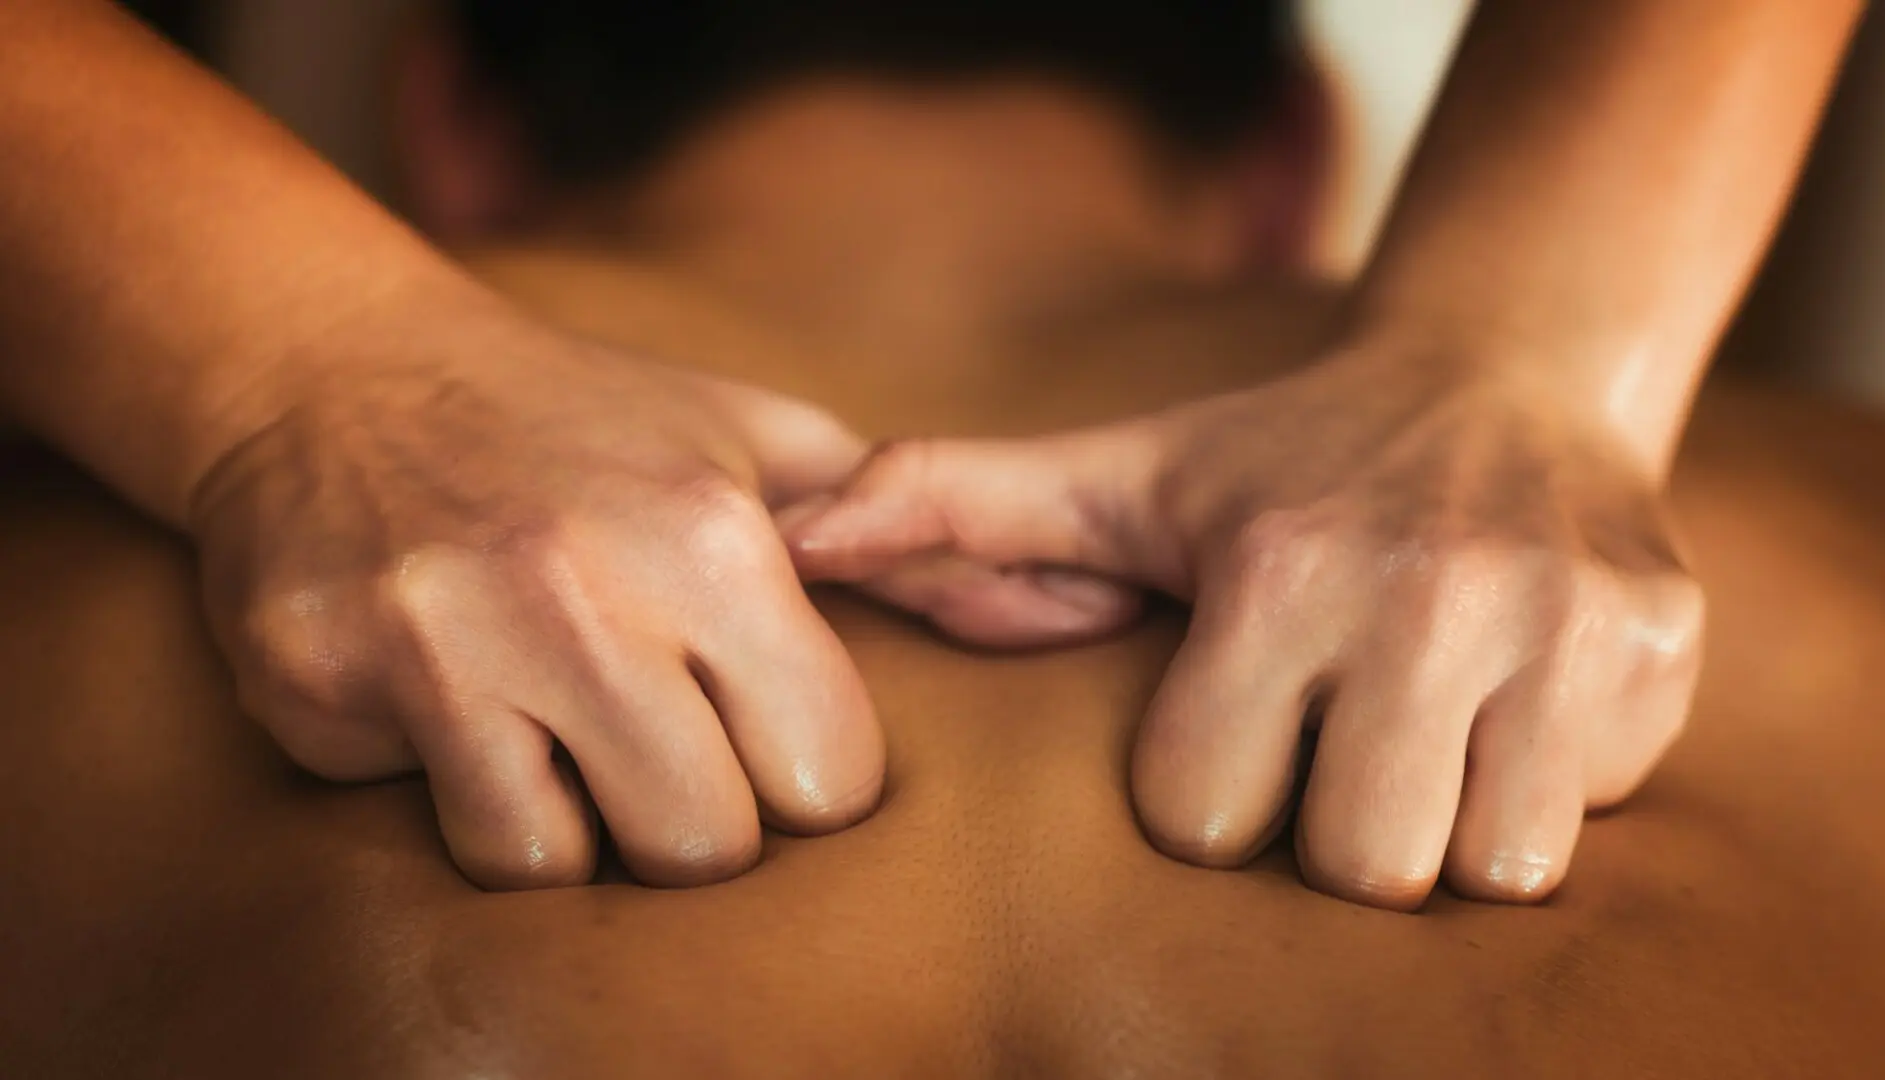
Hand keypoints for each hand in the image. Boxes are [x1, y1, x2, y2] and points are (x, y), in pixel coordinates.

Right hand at [189, 296, 1131, 889]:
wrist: (341, 369)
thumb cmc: (582, 420)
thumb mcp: (754, 434)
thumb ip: (888, 525)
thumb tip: (1039, 593)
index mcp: (714, 537)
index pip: (830, 777)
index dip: (807, 774)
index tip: (764, 734)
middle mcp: (583, 591)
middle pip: (708, 848)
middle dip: (702, 818)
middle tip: (664, 743)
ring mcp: (442, 642)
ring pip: (570, 867)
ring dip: (586, 824)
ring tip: (567, 729)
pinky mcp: (326, 684)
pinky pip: (455, 840)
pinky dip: (482, 808)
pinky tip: (470, 719)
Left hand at [784, 346, 1704, 908]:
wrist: (1511, 376)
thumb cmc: (1282, 460)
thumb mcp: (1117, 476)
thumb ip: (948, 504)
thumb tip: (791, 538)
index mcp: (1275, 568)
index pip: (1205, 817)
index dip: (1210, 787)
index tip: (1239, 715)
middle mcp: (1426, 594)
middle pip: (1355, 867)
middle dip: (1331, 823)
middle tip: (1340, 735)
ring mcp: (1562, 625)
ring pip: (1483, 868)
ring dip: (1442, 820)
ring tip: (1425, 725)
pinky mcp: (1662, 650)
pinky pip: (1589, 819)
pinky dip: (1544, 786)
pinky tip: (1511, 699)